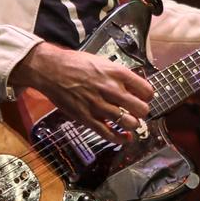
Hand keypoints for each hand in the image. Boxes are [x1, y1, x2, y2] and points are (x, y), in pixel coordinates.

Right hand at [12, 41, 154, 144]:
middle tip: (137, 111)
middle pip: (141, 108)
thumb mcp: (101, 62)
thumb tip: (133, 86)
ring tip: (130, 122)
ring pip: (128, 122)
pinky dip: (120, 138)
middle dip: (142, 112)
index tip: (144, 98)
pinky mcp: (87, 118)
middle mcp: (110, 89)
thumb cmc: (75, 64)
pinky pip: (109, 133)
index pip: (146, 90)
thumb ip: (117, 75)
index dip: (148, 96)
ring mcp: (99, 105)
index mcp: (116, 73)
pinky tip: (125, 137)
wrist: (51, 70)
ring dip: (133, 124)